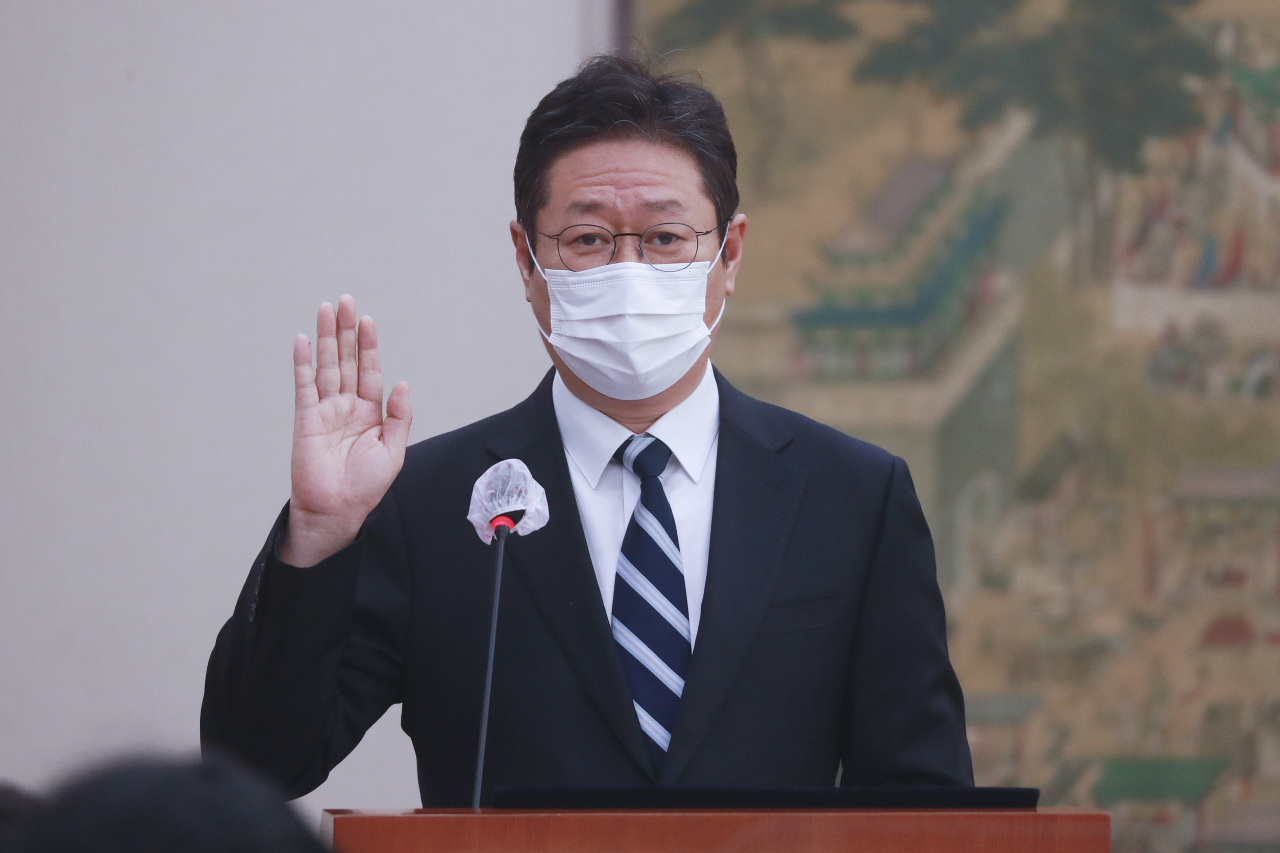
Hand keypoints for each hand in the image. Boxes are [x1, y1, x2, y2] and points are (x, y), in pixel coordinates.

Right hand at [280, 295, 411, 566]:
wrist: (337, 511)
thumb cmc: (366, 486)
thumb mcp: (393, 451)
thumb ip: (398, 417)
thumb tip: (401, 383)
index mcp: (371, 413)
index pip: (369, 370)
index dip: (368, 346)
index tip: (367, 320)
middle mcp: (347, 406)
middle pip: (346, 360)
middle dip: (346, 331)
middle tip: (346, 301)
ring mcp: (325, 411)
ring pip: (326, 367)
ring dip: (325, 339)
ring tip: (326, 310)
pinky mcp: (306, 420)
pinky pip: (304, 386)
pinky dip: (302, 363)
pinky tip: (303, 341)